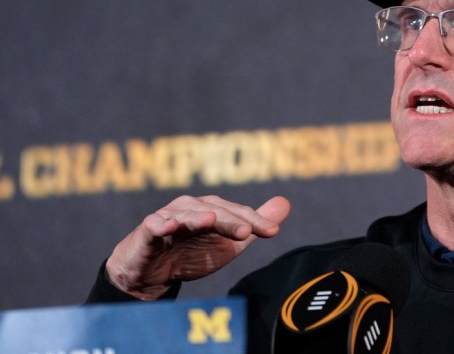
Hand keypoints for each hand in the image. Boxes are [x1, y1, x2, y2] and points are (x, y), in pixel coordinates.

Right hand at [105, 195, 291, 299]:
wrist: (154, 271)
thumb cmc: (192, 251)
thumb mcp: (229, 242)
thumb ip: (255, 224)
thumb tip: (285, 203)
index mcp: (213, 208)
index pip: (239, 214)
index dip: (256, 222)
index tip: (273, 232)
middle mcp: (192, 208)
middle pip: (216, 213)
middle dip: (232, 221)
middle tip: (247, 232)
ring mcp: (169, 217)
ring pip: (187, 216)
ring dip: (198, 218)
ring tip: (210, 220)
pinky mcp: (147, 231)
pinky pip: (154, 226)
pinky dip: (160, 224)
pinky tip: (168, 226)